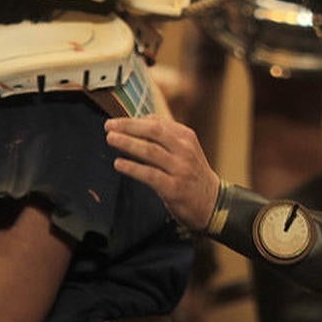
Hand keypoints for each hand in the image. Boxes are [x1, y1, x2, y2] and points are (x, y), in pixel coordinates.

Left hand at [105, 116, 221, 230]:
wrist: (212, 201)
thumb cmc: (192, 173)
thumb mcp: (185, 149)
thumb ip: (166, 136)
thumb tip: (141, 121)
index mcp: (186, 137)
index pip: (158, 122)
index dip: (134, 120)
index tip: (116, 121)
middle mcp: (185, 150)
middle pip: (154, 131)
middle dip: (129, 126)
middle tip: (109, 125)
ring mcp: (180, 168)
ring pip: (150, 151)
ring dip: (128, 143)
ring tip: (111, 138)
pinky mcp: (173, 187)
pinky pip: (149, 174)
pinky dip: (132, 167)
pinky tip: (118, 163)